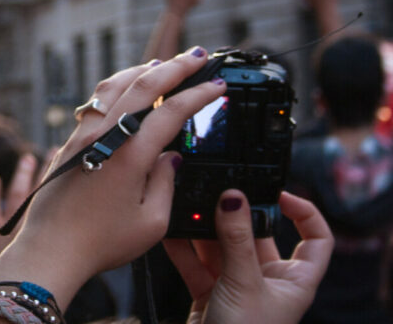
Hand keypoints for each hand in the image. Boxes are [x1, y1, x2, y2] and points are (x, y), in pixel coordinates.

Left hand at [0, 48, 225, 306]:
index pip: (172, 111)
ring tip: (163, 64)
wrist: (50, 248)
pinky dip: (118, 86)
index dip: (198, 95)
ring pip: (115, 86)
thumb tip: (170, 157)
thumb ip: (166, 184)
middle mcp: (105, 135)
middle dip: (175, 66)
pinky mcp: (70, 140)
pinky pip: (97, 100)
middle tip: (197, 56)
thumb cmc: (100, 243)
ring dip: (142, 70)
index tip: (217, 86)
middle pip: (144, 85)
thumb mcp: (151, 223)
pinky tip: (126, 89)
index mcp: (131, 154)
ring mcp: (84, 134)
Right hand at [163, 191, 332, 323]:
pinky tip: (170, 232)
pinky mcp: (209, 293)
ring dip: (203, 228)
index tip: (277, 192)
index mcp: (294, 280)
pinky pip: (196, 262)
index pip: (314, 238)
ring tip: (187, 209)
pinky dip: (183, 247)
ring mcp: (237, 286)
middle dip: (233, 215)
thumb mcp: (243, 284)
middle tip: (215, 195)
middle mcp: (268, 281)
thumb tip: (234, 197)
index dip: (303, 212)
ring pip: (221, 245)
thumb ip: (236, 239)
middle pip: (255, 235)